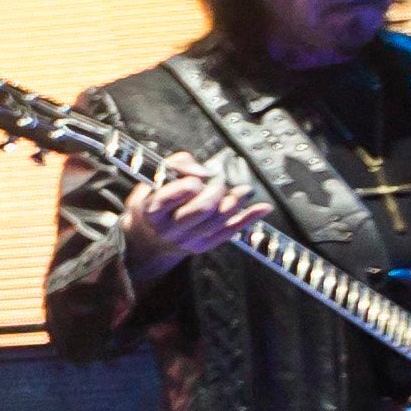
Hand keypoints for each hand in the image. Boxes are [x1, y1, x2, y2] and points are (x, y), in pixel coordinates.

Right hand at [118, 157, 262, 272]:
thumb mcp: (152, 180)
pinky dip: (249, 218)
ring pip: (219, 220)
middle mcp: (169, 228)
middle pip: (202, 209)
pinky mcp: (204, 246)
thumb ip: (176, 165)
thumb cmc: (152, 202)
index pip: (175, 195)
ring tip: (245, 190)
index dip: (191, 183)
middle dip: (216, 192)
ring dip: (236, 202)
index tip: (196, 178)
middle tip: (219, 184)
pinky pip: (230, 231)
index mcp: (152, 210)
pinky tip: (263, 208)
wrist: (148, 238)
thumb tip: (203, 169)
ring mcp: (187, 240)